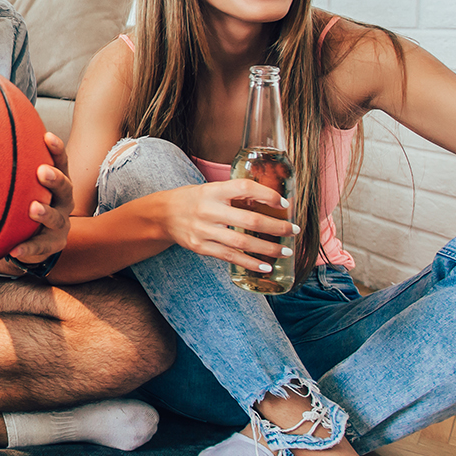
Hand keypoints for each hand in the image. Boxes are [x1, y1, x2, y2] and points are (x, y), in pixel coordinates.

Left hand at [0, 132, 73, 274]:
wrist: (38, 237)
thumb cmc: (28, 201)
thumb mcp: (26, 184)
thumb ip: (13, 168)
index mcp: (58, 183)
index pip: (61, 163)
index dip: (57, 150)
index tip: (47, 137)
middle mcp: (63, 202)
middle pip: (65, 188)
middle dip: (54, 179)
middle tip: (42, 171)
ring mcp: (60, 224)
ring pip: (56, 219)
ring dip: (46, 213)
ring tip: (34, 208)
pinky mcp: (53, 245)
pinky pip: (40, 248)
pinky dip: (28, 249)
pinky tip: (15, 250)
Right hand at [155, 180, 297, 271]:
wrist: (162, 215)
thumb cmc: (193, 199)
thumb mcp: (211, 189)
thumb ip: (235, 194)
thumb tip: (269, 201)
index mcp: (213, 191)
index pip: (244, 188)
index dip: (266, 195)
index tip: (284, 203)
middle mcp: (208, 210)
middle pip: (249, 220)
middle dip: (276, 227)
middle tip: (293, 230)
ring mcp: (204, 231)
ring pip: (242, 243)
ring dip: (268, 248)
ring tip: (285, 251)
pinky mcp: (201, 247)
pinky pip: (229, 257)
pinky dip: (249, 263)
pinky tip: (265, 267)